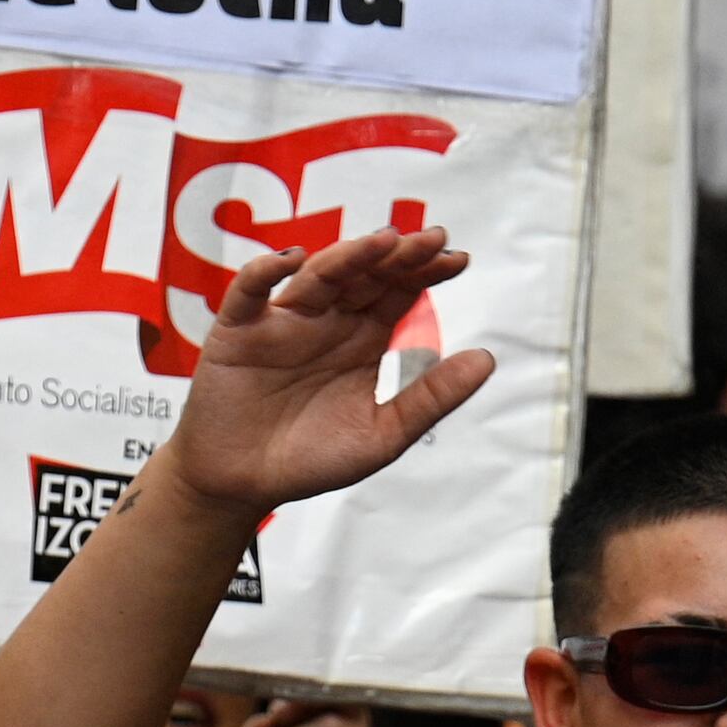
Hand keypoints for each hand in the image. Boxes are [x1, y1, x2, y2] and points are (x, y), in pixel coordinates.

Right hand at [158, 228, 490, 517]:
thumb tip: (488, 360)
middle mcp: (327, 320)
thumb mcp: (382, 434)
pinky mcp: (238, 330)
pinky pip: (250, 291)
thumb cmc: (312, 459)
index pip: (399, 291)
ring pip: (318, 276)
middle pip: (365, 275)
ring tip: (382, 242)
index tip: (457, 259)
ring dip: (348, 255)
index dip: (426, 272)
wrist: (243, 486)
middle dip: (397, 256)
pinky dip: (265, 271)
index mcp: (363, 339)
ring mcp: (283, 321)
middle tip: (429, 240)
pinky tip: (291, 260)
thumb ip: (431, 398)